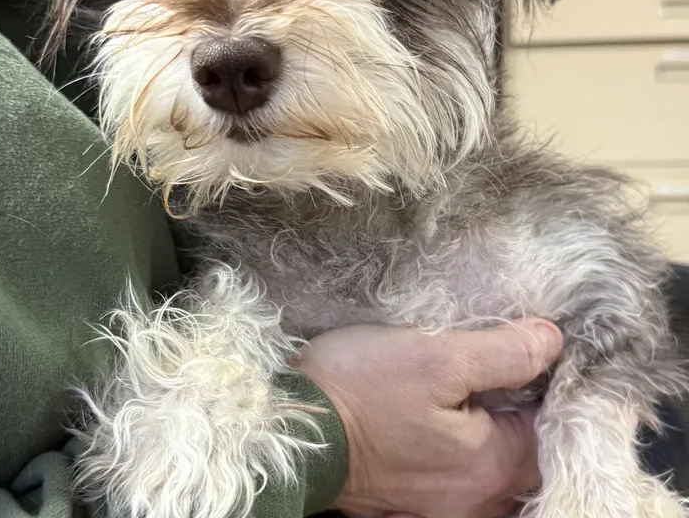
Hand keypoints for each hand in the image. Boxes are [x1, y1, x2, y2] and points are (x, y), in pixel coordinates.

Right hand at [298, 319, 562, 517]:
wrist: (291, 429)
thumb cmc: (359, 389)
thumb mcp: (434, 356)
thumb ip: (501, 352)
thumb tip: (552, 341)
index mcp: (490, 466)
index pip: (550, 427)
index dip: (551, 385)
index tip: (534, 348)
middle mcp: (474, 500)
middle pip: (526, 453)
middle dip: (525, 409)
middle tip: (508, 361)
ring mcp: (440, 505)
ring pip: (493, 468)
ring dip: (497, 431)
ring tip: (481, 387)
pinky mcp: (410, 500)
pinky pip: (461, 476)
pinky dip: (467, 448)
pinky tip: (449, 417)